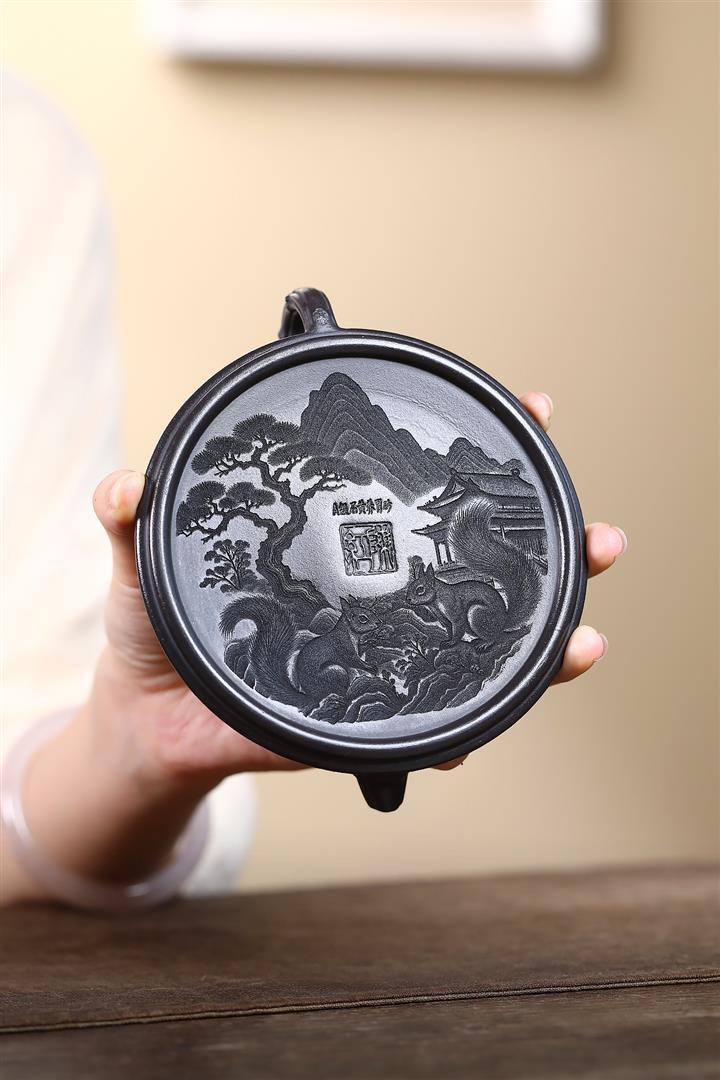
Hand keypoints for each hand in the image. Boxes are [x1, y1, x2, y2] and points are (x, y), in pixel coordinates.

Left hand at [98, 389, 622, 784]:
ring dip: (540, 642)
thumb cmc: (156, 633)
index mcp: (340, 544)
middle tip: (599, 536)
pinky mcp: (360, 718)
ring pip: (475, 643)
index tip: (533, 412)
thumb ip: (133, 518)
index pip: (418, 490)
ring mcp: (378, 655)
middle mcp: (375, 595)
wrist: (147, 723)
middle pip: (478, 565)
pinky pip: (421, 725)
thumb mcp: (144, 562)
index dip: (479, 452)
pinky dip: (454, 735)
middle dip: (551, 546)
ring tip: (579, 639)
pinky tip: (472, 737)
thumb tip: (124, 484)